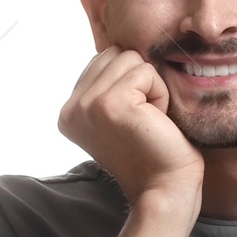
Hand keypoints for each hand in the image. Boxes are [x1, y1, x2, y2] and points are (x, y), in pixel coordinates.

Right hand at [57, 48, 203, 210]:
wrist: (166, 189)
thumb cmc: (154, 153)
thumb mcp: (120, 115)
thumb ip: (108, 84)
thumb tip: (120, 48)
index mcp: (69, 112)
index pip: (103, 59)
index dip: (131, 84)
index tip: (134, 122)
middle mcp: (71, 108)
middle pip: (116, 53)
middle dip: (140, 82)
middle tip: (144, 121)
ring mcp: (87, 105)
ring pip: (130, 58)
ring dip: (151, 88)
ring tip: (149, 121)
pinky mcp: (111, 103)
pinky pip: (146, 71)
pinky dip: (160, 94)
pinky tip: (155, 122)